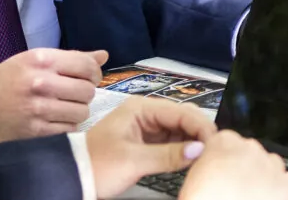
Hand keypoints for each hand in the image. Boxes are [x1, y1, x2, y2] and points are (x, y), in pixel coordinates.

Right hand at [0, 48, 107, 143]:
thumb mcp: (32, 60)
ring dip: (78, 110)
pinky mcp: (35, 131)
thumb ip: (70, 58)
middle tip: (73, 94)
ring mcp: (38, 108)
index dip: (94, 73)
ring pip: (82, 111)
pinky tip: (55, 119)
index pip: (87, 65)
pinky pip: (69, 128)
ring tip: (64, 107)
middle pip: (88, 90)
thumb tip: (103, 55)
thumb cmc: (1, 80)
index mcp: (41, 59)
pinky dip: (67, 125)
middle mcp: (41, 82)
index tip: (88, 78)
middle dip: (85, 93)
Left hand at [86, 97, 214, 196]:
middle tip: (214, 153)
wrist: (72, 177)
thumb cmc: (98, 165)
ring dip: (194, 143)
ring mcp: (148, 127)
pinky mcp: (148, 142)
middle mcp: (147, 113)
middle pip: (184, 118)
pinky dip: (184, 150)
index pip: (182, 112)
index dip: (201, 127)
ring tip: (207, 158)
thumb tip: (201, 150)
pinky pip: (173, 142)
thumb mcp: (133, 161)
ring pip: (181, 130)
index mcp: (141, 108)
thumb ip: (169, 155)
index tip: (215, 146)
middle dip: (200, 133)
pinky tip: (193, 160)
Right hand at [178, 130, 287, 199]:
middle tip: (235, 188)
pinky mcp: (285, 186)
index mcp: (222, 144)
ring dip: (265, 176)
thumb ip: (207, 166)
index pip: (226, 140)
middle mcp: (248, 150)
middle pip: (250, 151)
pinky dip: (285, 188)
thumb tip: (214, 171)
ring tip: (253, 195)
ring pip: (272, 163)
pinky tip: (273, 197)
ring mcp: (269, 166)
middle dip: (245, 167)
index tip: (222, 170)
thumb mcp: (192, 181)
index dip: (224, 158)